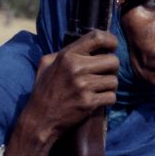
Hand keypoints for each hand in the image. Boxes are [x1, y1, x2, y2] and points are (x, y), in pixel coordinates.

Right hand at [5, 30, 117, 155]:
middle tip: (103, 74)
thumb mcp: (45, 64)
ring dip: (109, 86)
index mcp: (66, 56)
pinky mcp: (88, 102)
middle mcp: (76, 68)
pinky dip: (107, 99)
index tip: (112, 47)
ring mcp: (83, 86)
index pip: (97, 37)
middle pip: (113, 61)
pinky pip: (112, 97)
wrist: (40, 118)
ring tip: (98, 89)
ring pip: (114, 81)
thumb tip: (82, 45)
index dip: (110, 40)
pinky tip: (97, 100)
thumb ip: (61, 52)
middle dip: (111, 68)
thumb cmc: (43, 90)